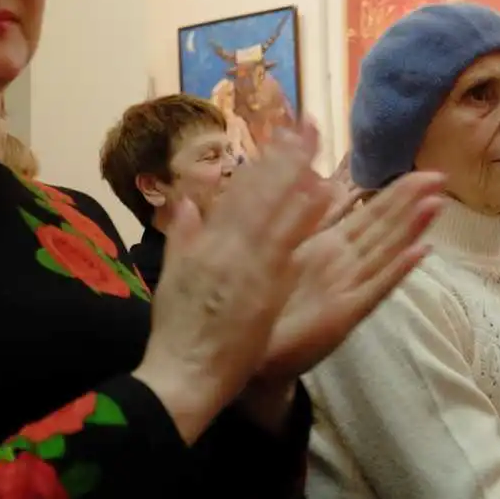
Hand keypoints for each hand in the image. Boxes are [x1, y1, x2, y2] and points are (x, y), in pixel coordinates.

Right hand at [133, 125, 331, 444]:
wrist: (182, 374)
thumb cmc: (177, 331)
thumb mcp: (172, 276)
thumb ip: (181, 235)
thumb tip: (182, 201)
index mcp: (207, 242)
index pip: (238, 191)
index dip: (263, 161)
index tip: (282, 133)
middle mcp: (228, 246)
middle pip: (260, 192)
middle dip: (285, 157)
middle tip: (308, 124)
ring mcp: (248, 265)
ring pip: (277, 209)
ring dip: (299, 176)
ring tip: (321, 148)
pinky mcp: (265, 287)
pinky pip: (290, 245)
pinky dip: (307, 217)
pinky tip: (327, 196)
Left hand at [256, 169, 445, 383]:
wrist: (257, 356)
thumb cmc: (270, 305)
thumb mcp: (286, 252)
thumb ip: (307, 220)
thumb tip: (321, 183)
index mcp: (333, 246)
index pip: (373, 212)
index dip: (398, 191)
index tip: (424, 169)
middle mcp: (348, 264)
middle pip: (386, 226)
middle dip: (412, 200)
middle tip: (442, 176)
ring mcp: (350, 288)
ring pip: (387, 251)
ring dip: (412, 228)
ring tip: (437, 205)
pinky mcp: (345, 313)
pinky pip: (376, 288)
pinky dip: (398, 270)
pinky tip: (420, 253)